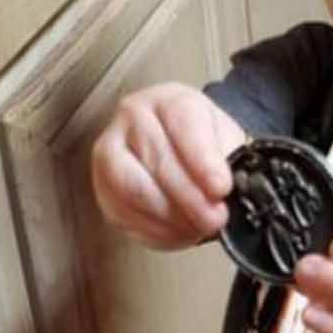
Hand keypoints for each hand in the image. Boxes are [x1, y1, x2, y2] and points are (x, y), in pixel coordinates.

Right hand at [90, 83, 244, 248]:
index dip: (202, 160)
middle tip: (215, 218)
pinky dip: (156, 231)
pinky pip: (124, 215)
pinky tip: (180, 233)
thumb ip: (228, 159)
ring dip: (170, 217)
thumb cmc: (205, 143)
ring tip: (199, 227)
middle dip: (190, 197)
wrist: (182, 149)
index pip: (182, 123)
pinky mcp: (103, 188)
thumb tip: (224, 192)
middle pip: (155, 159)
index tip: (221, 188)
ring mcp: (110, 152)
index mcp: (169, 99)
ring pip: (133, 189)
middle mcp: (132, 118)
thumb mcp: (227, 139)